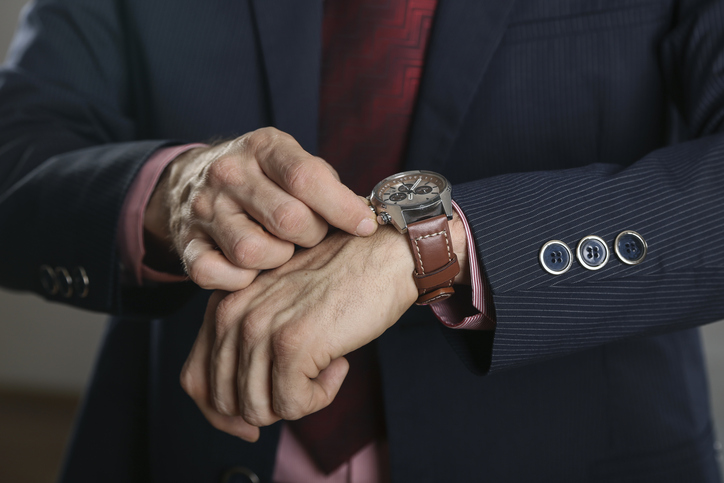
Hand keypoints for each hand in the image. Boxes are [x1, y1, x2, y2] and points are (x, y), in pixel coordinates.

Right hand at [144, 127, 377, 289]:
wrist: (190, 181)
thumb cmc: (261, 178)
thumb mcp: (291, 163)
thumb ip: (325, 185)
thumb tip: (365, 217)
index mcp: (262, 148)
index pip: (306, 178)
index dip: (342, 207)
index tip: (365, 225)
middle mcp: (229, 173)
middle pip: (288, 219)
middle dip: (312, 235)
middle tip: (311, 235)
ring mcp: (204, 209)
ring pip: (253, 251)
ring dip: (277, 259)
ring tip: (280, 249)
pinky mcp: (186, 243)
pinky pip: (216, 274)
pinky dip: (240, 280)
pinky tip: (251, 270)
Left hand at [179, 226, 421, 440]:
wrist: (383, 256)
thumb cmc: (339, 282)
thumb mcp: (277, 306)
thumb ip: (246, 343)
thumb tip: (239, 412)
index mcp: (223, 304)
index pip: (194, 379)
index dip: (220, 413)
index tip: (256, 418)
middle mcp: (232, 314)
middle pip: (225, 402)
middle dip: (268, 407)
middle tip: (305, 384)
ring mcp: (260, 328)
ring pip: (259, 410)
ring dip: (298, 401)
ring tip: (324, 368)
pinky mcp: (292, 344)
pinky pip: (294, 406)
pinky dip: (321, 397)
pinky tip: (339, 365)